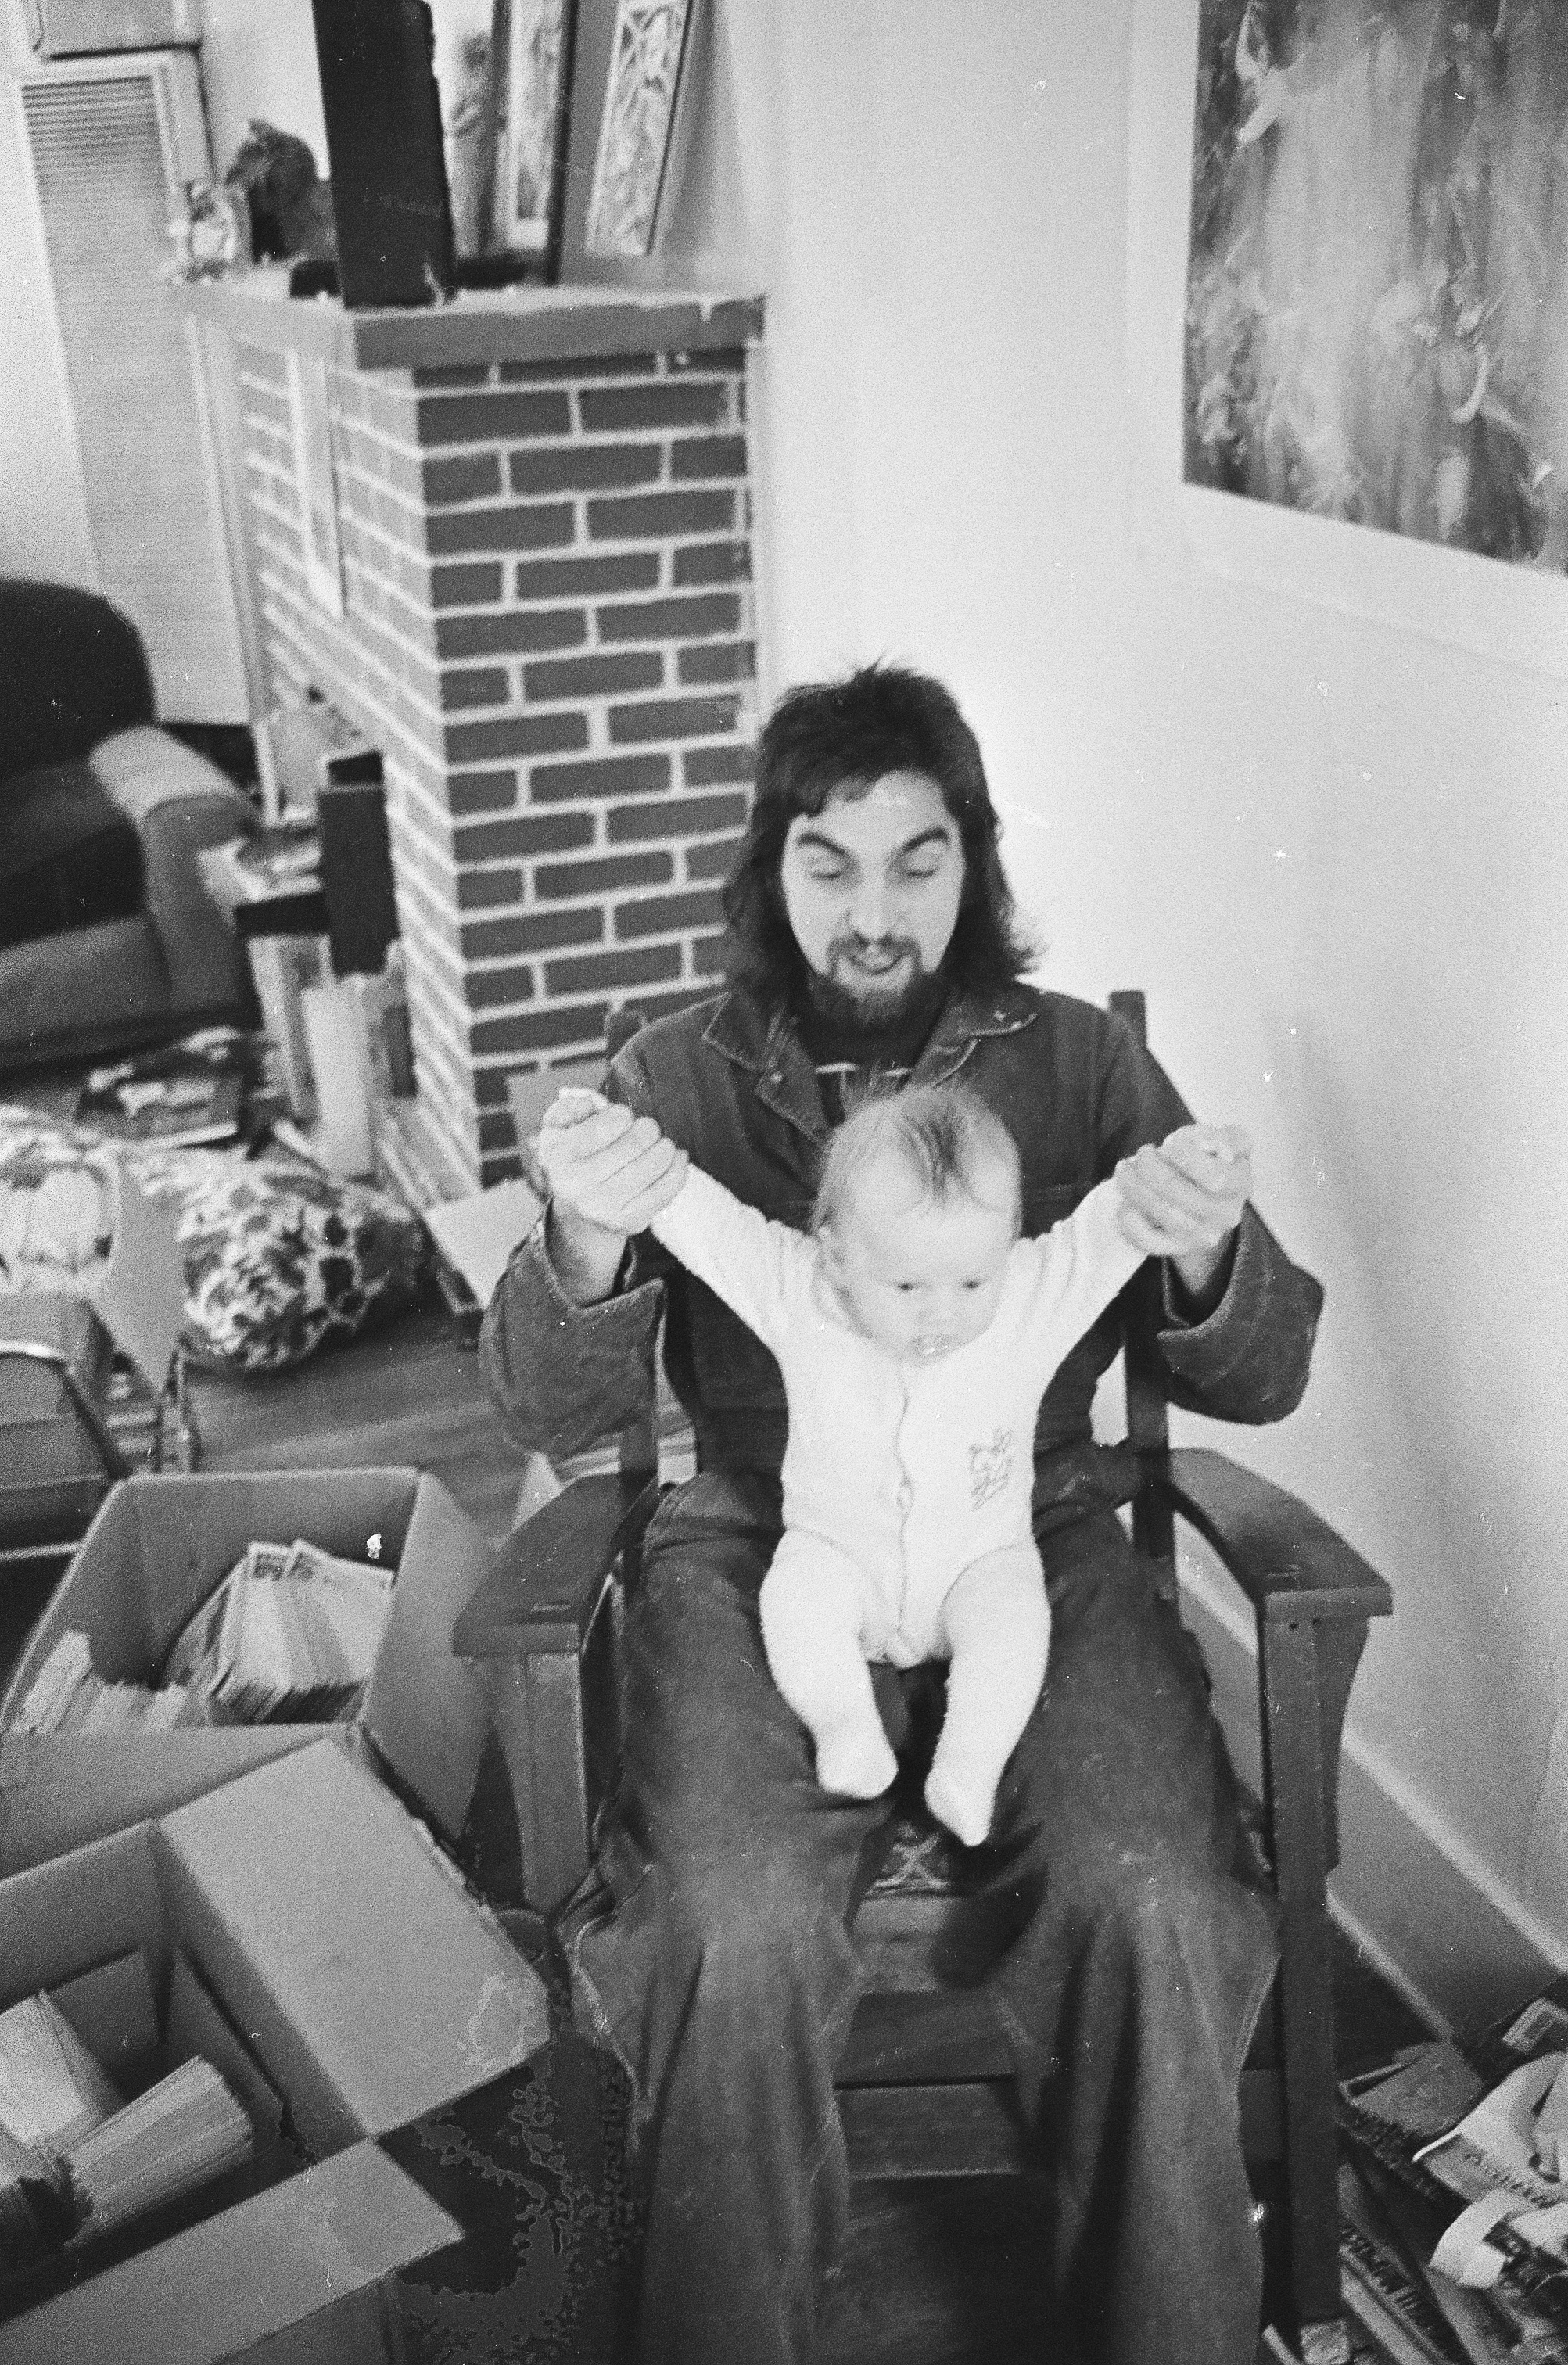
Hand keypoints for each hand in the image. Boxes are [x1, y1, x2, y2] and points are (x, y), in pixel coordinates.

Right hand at [537, 1087, 688, 1303]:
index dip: (622, 1115)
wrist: (579, 1212)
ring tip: (662, 1143)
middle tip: (646, 1129)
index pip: (605, 1126)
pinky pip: (664, 1192)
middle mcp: (576, 1185)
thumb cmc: (576, 1158)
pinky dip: (678, 1170)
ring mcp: (602, 1208)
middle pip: (635, 1143)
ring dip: (665, 1147)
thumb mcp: (558, 1128)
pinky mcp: (627, 1222)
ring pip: (653, 1165)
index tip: (622, 1118)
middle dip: (648, 1129)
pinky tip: (677, 1158)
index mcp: (557, 1156)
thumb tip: (593, 1104)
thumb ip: (570, 1107)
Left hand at [1114, 1123, 1251, 1309]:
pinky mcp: (1177, 1248)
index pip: (1214, 1177)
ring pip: (1160, 1213)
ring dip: (1134, 1187)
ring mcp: (1202, 1236)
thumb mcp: (1229, 1141)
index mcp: (1240, 1184)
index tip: (1172, 1141)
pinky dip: (1129, 1219)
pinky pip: (1147, 1240)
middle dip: (1150, 1167)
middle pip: (1178, 1192)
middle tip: (1142, 1153)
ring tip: (1126, 1170)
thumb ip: (1225, 1136)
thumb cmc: (1214, 1161)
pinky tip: (1125, 1201)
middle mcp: (1226, 1215)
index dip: (1185, 1155)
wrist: (1210, 1200)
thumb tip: (1204, 1142)